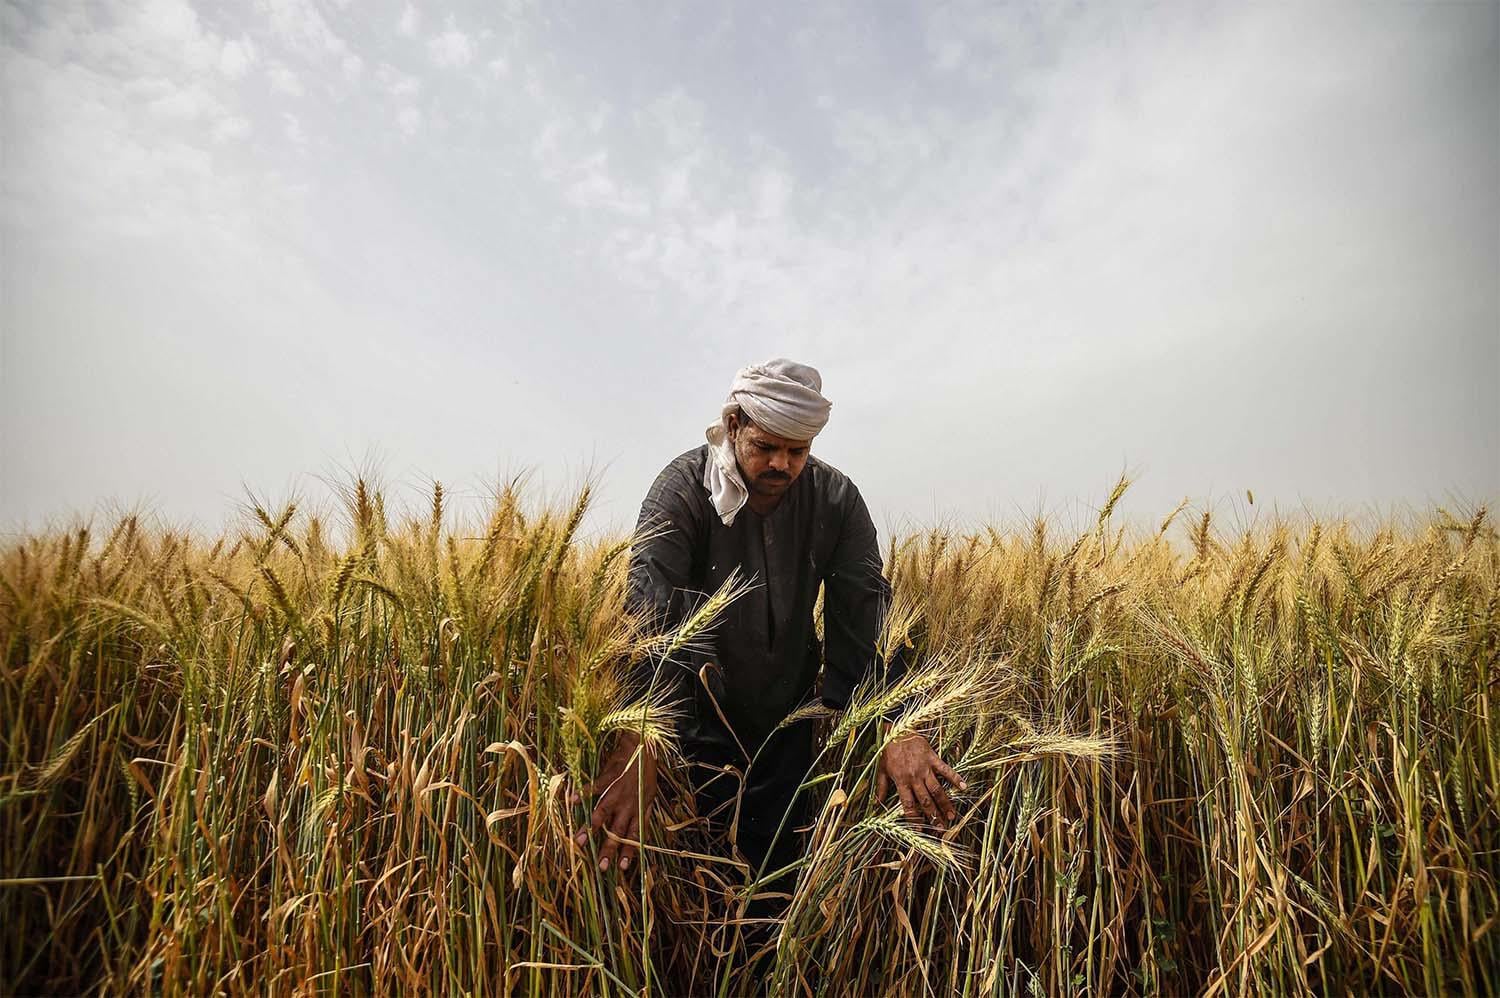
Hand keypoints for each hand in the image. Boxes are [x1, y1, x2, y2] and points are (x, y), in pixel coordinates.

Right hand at [568, 730, 657, 872]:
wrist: (643, 745)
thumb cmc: (645, 771)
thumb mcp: (650, 794)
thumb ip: (642, 812)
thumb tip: (638, 830)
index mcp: (639, 808)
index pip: (634, 835)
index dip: (629, 852)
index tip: (622, 869)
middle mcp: (629, 803)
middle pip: (617, 831)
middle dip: (608, 849)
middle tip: (600, 866)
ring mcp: (618, 791)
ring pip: (603, 813)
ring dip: (590, 828)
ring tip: (578, 841)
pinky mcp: (609, 776)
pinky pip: (594, 787)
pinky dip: (583, 794)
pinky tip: (571, 802)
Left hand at [875, 731, 965, 829]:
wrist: (896, 729)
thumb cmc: (888, 750)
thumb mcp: (881, 769)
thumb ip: (881, 788)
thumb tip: (877, 804)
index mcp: (901, 781)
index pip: (908, 806)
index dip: (915, 819)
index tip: (921, 830)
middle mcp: (914, 777)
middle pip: (925, 801)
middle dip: (934, 816)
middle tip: (942, 828)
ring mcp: (925, 768)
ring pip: (936, 790)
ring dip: (945, 804)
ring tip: (952, 816)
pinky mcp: (933, 758)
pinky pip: (946, 770)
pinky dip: (955, 778)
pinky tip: (964, 787)